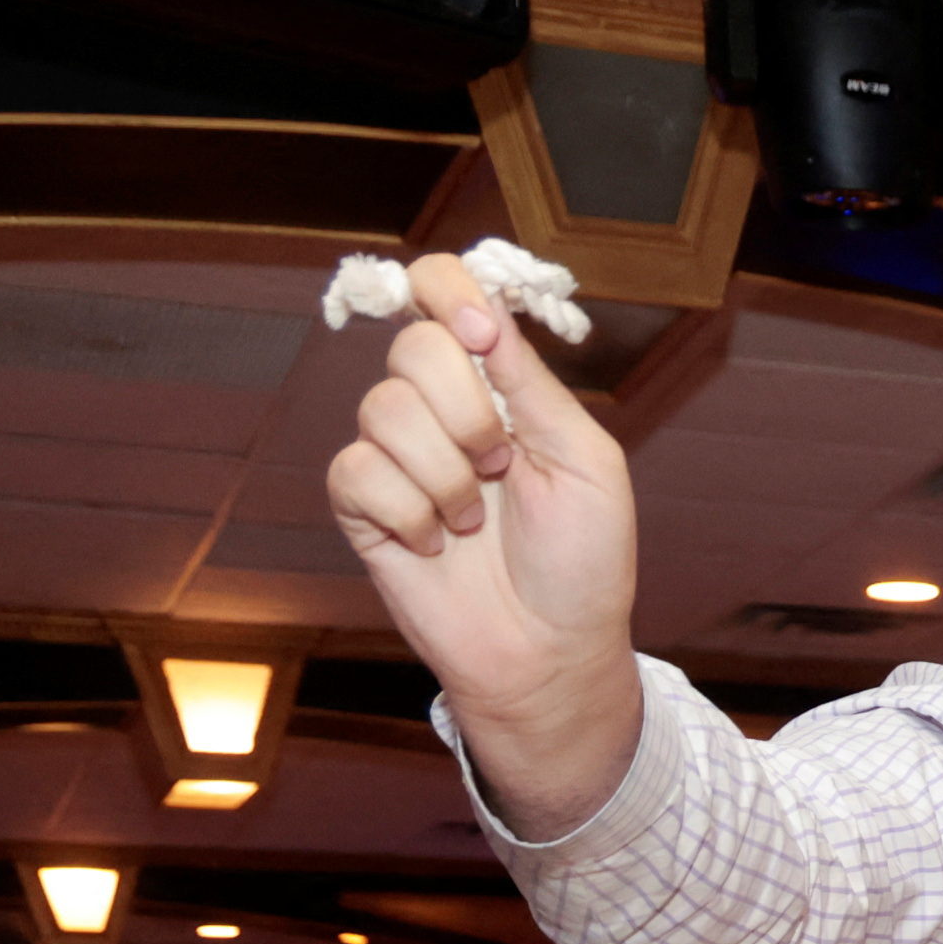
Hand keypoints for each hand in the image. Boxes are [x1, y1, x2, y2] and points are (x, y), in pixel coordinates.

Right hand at [326, 250, 644, 831]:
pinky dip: (408, 513)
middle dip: (467, 411)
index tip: (479, 332)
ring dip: (445, 476)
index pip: (446, 294)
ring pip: (384, 410)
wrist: (551, 652)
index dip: (449, 291)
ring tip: (474, 522)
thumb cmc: (583, 563)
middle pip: (413, 347)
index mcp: (497, 385)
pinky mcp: (362, 504)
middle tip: (500, 467)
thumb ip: (531, 382)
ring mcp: (397, 455)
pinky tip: (437, 546)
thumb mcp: (585, 460)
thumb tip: (484, 312)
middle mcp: (440, 408)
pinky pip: (358, 471)